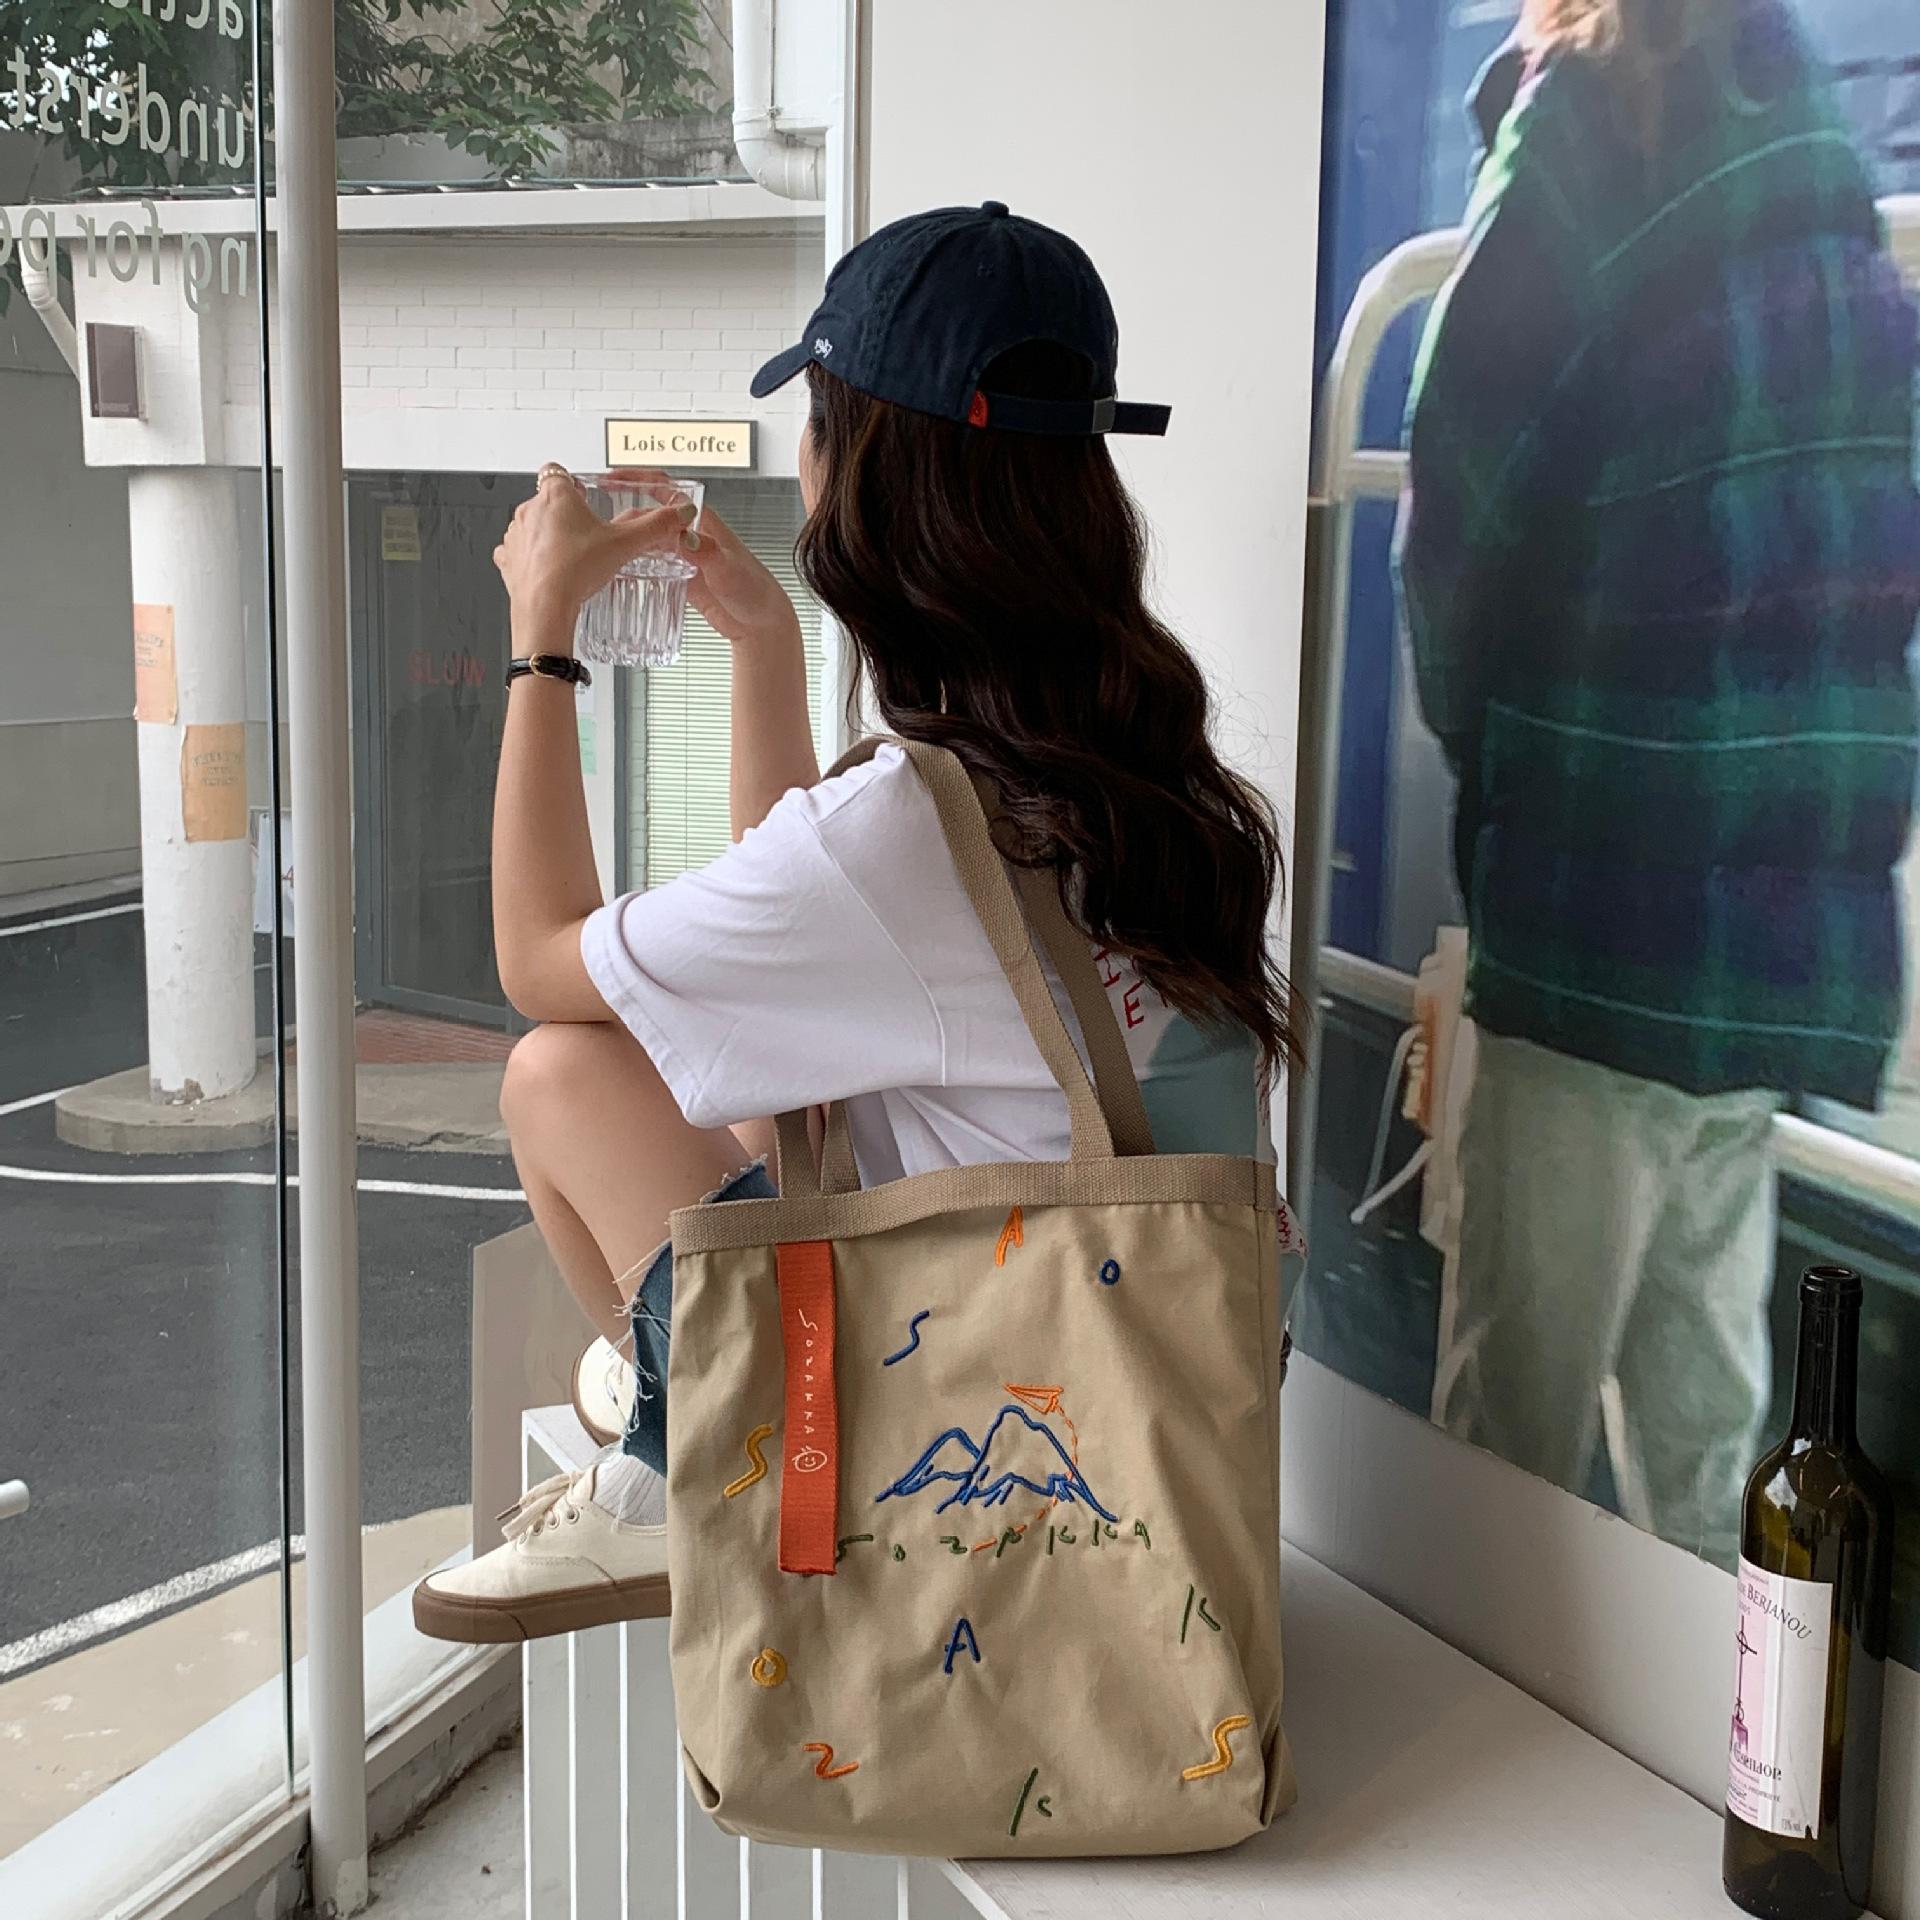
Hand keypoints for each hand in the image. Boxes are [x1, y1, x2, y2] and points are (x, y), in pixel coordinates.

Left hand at [493, 468, 691, 638]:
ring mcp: (516, 535)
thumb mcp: (624, 544)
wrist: (545, 606)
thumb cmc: (575, 569)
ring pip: (532, 525)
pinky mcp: (507, 560)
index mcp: (556, 496)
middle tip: (586, 533)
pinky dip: (531, 558)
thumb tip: (678, 514)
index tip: (582, 493)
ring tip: (570, 555)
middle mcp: (530, 509)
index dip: (571, 482)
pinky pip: (517, 552)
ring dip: (547, 535)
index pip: (558, 472)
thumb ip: (654, 526)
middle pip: (547, 500)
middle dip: (564, 513)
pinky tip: (549, 570)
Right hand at [616, 468, 803, 648]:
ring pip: (648, 540)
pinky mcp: (681, 577)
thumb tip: (686, 539)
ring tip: (605, 550)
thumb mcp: (730, 570)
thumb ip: (708, 553)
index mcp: (703, 522)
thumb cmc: (756, 593)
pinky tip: (621, 574)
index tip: (612, 479)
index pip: (666, 489)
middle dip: (626, 517)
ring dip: (628, 542)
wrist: (762, 625)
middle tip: (604, 531)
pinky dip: (636, 565)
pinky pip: (652, 565)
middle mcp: (691, 535)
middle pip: (650, 516)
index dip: (638, 479)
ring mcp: (684, 556)